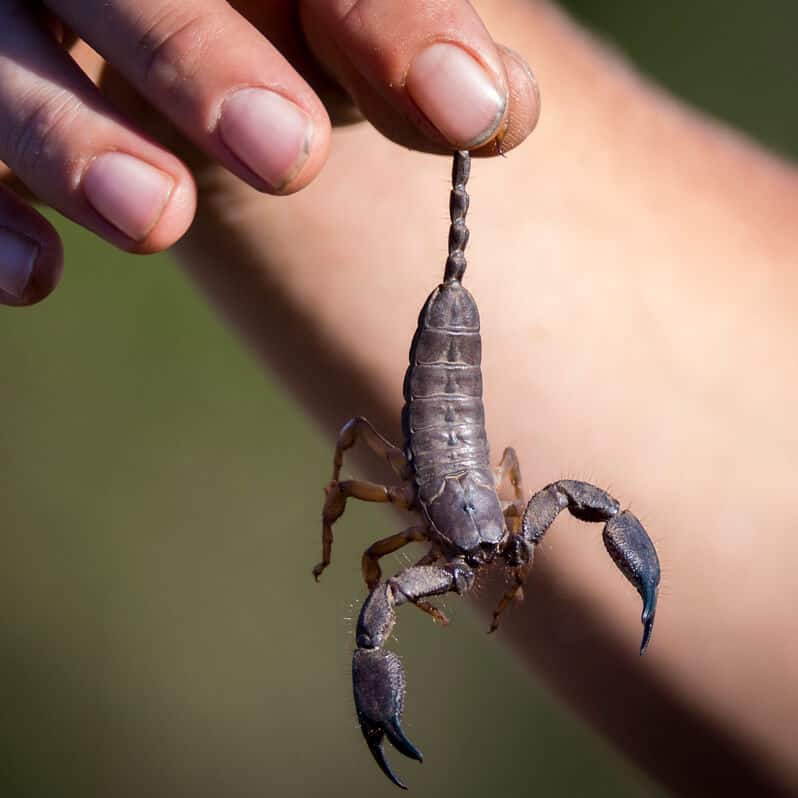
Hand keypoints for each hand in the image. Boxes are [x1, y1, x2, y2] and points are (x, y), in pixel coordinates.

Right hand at [0, 0, 539, 305]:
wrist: (174, 25)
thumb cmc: (274, 24)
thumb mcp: (345, 28)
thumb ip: (411, 55)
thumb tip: (499, 109)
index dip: (390, 26)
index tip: (469, 111)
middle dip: (199, 59)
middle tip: (286, 155)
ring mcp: (22, 19)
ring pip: (9, 58)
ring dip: (72, 140)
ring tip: (157, 219)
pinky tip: (37, 277)